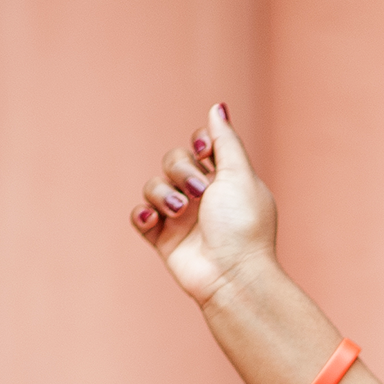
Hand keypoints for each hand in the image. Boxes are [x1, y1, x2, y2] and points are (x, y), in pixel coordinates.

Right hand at [130, 103, 277, 307]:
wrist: (233, 275)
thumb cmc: (243, 226)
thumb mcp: (240, 175)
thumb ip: (226, 141)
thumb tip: (217, 107)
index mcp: (226, 180)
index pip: (201, 147)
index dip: (199, 142)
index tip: (206, 151)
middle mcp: (203, 197)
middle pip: (173, 160)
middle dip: (181, 170)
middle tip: (199, 193)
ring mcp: (182, 218)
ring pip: (154, 185)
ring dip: (163, 194)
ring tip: (180, 212)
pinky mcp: (164, 239)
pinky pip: (140, 216)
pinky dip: (144, 215)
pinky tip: (156, 221)